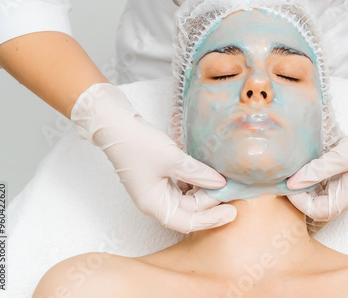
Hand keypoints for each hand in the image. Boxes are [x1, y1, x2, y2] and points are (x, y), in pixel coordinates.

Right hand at [71, 83, 236, 232]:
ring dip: (204, 191)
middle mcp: (155, 201)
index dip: (211, 220)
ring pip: (187, 198)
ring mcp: (157, 189)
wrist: (115, 124)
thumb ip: (198, 173)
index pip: (187, 222)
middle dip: (210, 201)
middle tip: (230, 188)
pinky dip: (196, 181)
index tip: (231, 212)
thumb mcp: (172, 159)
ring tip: (222, 180)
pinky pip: (183, 185)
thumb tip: (220, 183)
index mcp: (154, 204)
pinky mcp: (160, 177)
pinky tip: (207, 172)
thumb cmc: (137, 143)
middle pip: (189, 210)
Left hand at [286, 82, 347, 221]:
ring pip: (319, 194)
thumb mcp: (341, 156)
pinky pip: (324, 182)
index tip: (287, 184)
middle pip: (317, 206)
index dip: (299, 201)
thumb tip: (292, 183)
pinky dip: (312, 176)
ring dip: (305, 186)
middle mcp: (347, 196)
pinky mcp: (345, 175)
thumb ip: (316, 170)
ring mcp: (346, 186)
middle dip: (299, 195)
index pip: (317, 211)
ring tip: (292, 171)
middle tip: (285, 178)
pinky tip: (304, 165)